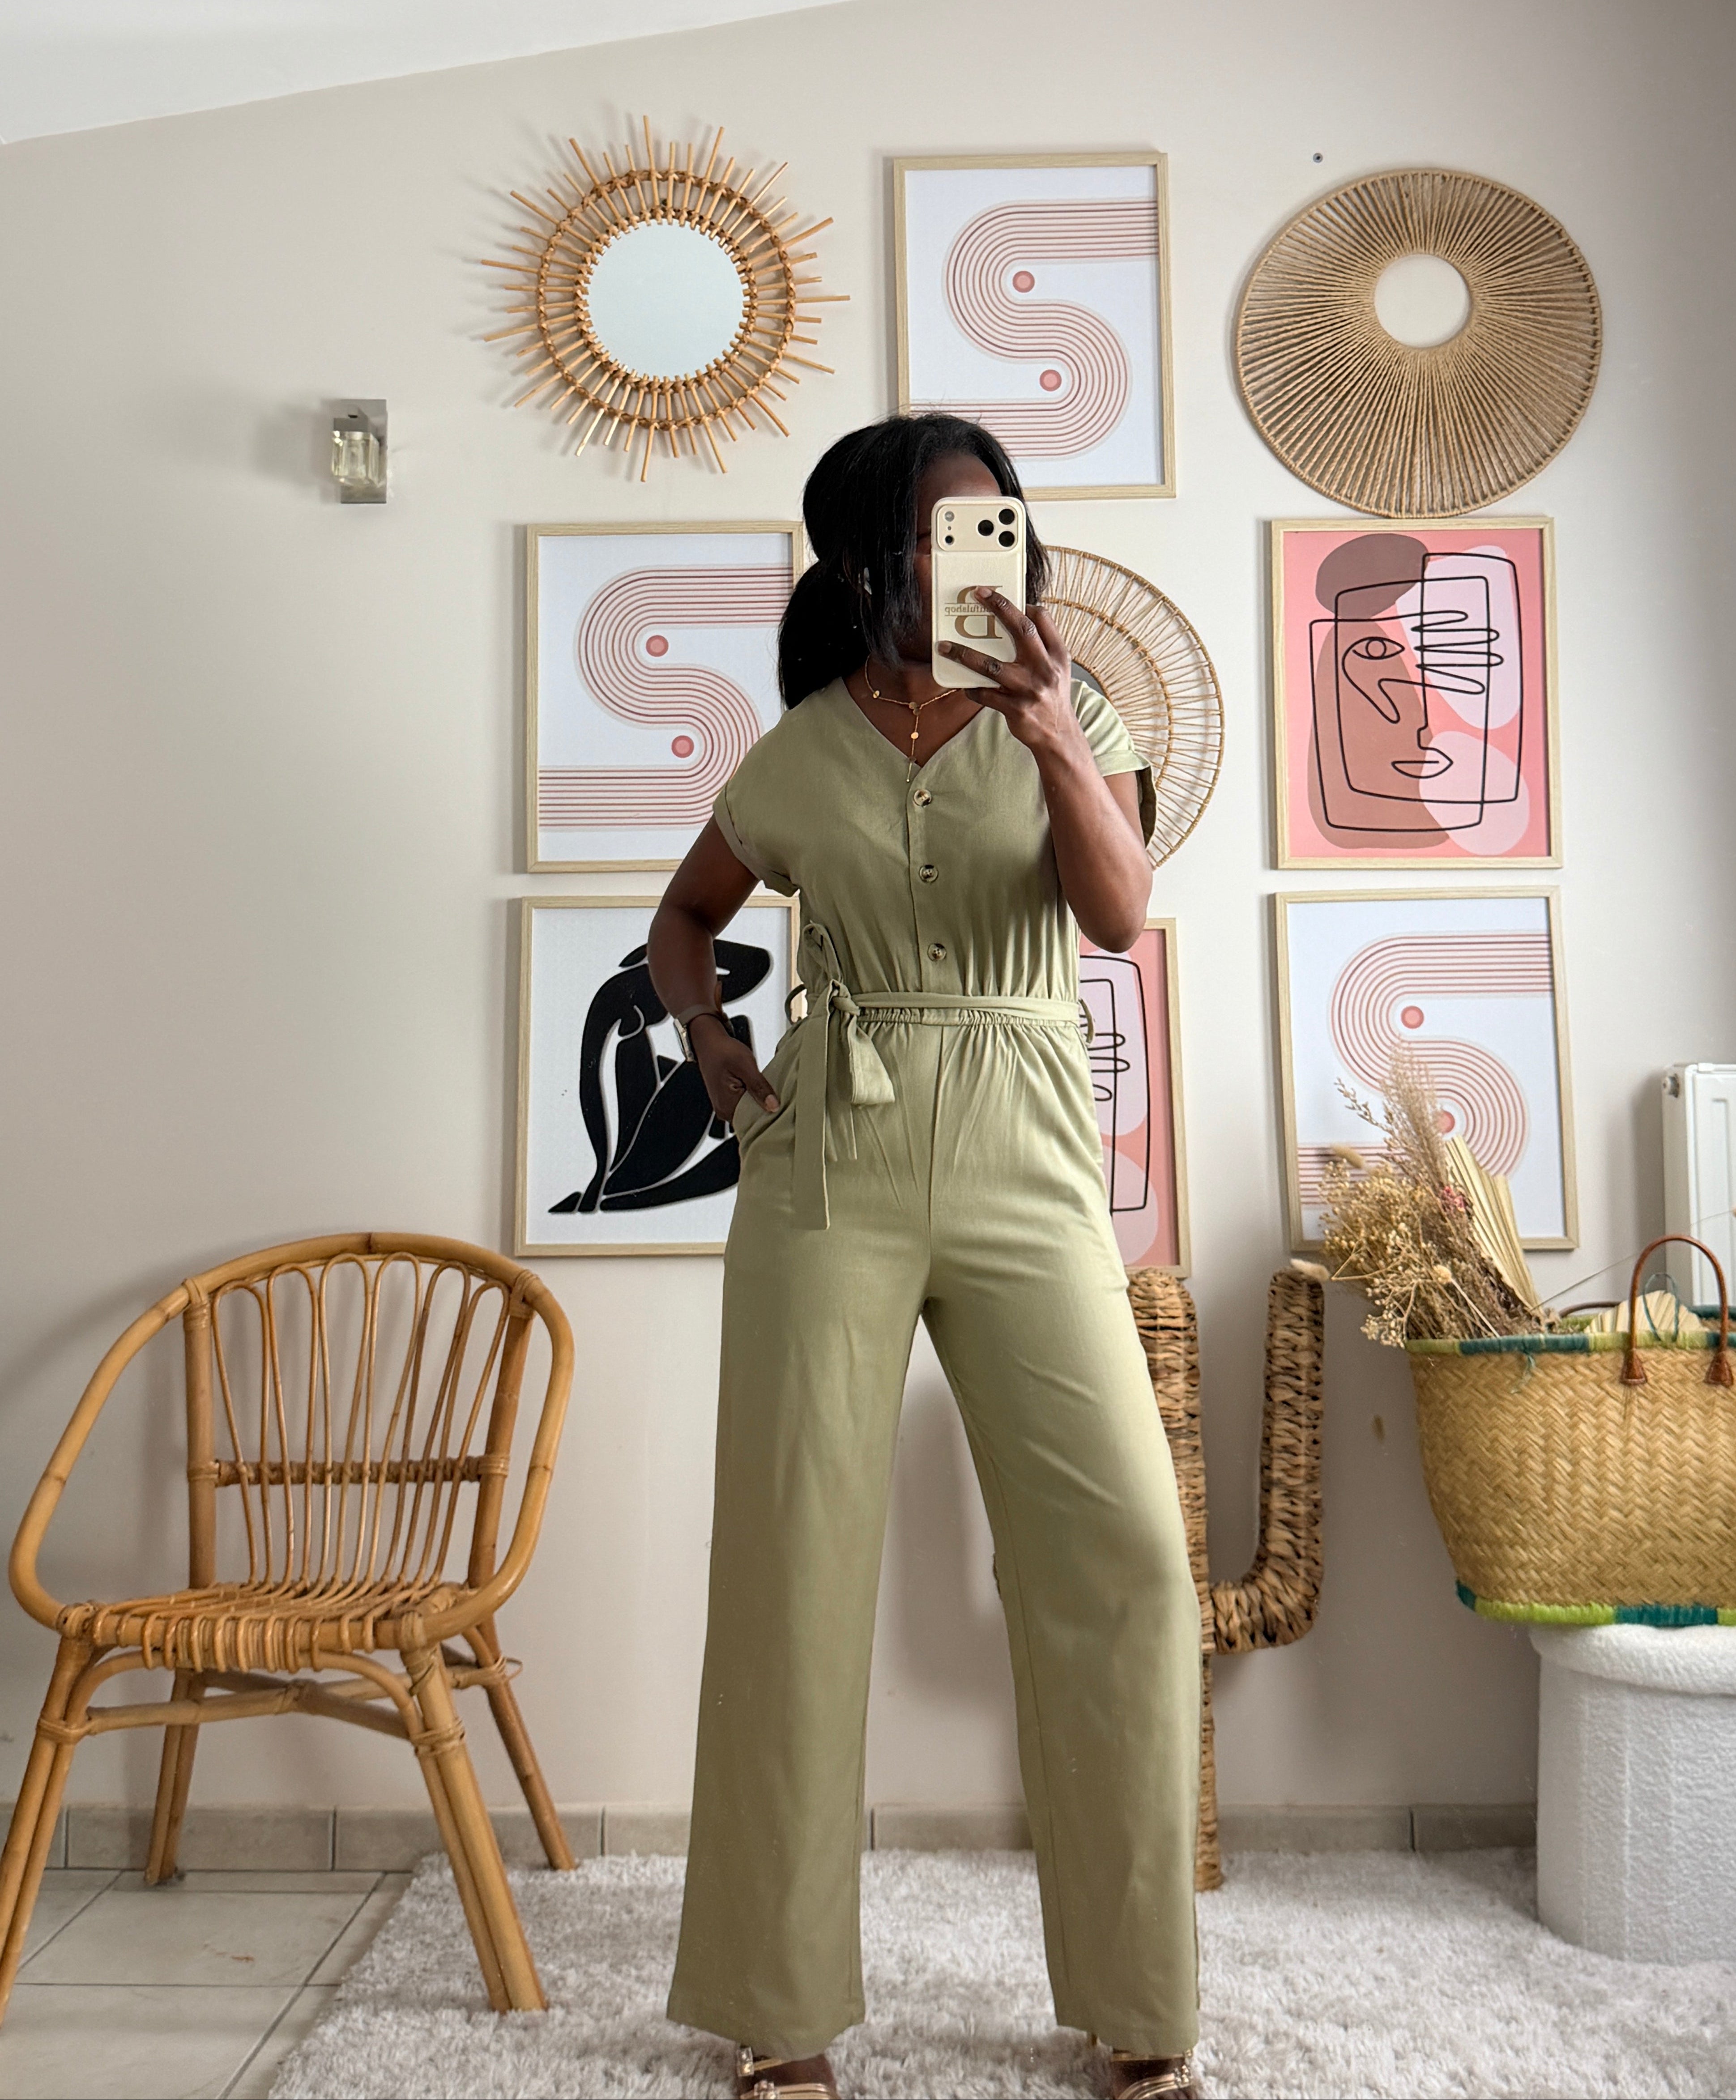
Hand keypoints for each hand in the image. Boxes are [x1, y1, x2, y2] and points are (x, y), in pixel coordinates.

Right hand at [691, 1012, 779, 1124]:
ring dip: (760, 1102)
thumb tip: (773, 1106)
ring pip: (750, 1111)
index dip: (770, 1113)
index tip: (782, 1104)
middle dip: (766, 1108)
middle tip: (777, 1095)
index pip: (755, 1121)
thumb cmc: (722, 1050)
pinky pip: (745, 1105)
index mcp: (727, 1106)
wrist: (708, 1042)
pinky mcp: (728, 1100)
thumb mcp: (745, 1065)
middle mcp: (724, 1110)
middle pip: (752, 1118)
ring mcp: (725, 1106)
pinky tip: (759, 1089)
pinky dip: (754, 1098)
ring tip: (768, 1090)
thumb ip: (759, 1087)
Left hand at [936, 587, 1080, 754]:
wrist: (1059, 737)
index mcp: (1058, 655)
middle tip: (978, 593)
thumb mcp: (1058, 669)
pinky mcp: (1016, 709)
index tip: (1001, 597)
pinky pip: (985, 695)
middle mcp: (1045, 669)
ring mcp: (1030, 689)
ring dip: (964, 654)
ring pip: (991, 666)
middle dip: (999, 608)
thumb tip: (1019, 620)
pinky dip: (971, 688)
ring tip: (944, 647)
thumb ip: (1042, 647)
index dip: (1022, 605)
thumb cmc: (1052, 698)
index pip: (1042, 619)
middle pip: (1021, 630)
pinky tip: (963, 685)